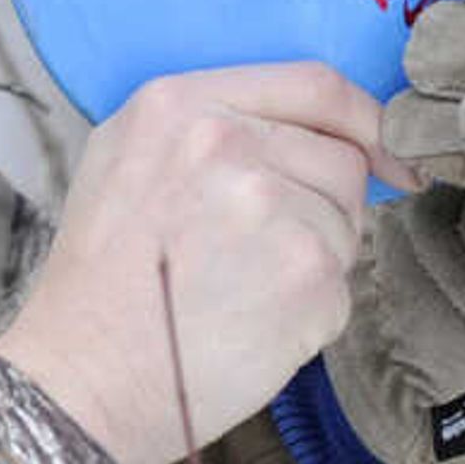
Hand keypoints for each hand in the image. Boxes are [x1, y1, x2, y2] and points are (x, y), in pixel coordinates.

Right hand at [0, 63, 409, 463]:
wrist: (81, 378)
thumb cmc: (98, 284)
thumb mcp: (121, 163)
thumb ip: (205, 127)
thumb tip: (308, 133)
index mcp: (178, 105)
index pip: (316, 85)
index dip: (364, 121)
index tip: (383, 155)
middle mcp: (228, 142)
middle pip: (340, 158)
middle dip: (322, 206)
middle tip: (259, 255)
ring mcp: (273, 206)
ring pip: (347, 223)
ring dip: (314, 260)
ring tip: (240, 292)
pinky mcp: (308, 275)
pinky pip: (343, 286)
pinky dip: (310, 314)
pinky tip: (251, 327)